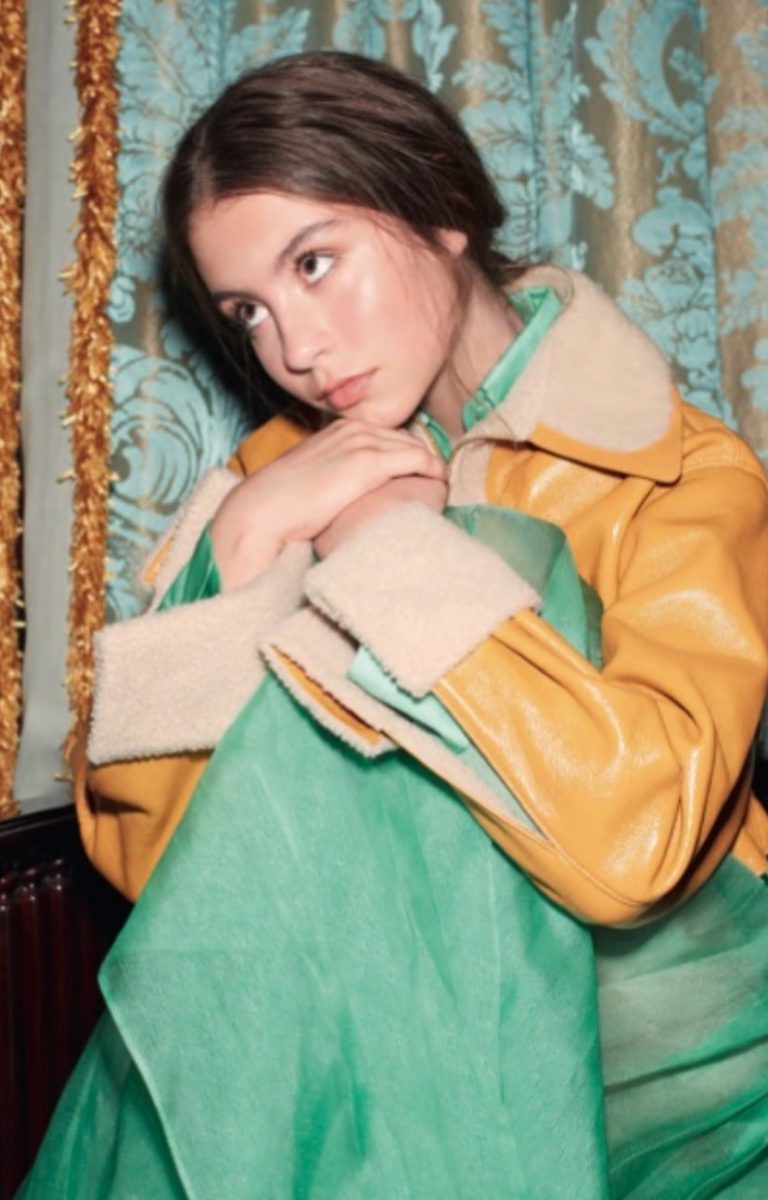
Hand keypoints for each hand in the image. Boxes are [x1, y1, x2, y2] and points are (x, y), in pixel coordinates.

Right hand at [210, 419, 446, 587]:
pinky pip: (416, 460)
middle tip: (437, 480)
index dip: (407, 453)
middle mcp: (354, 428)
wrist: (266, 509)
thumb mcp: (315, 475)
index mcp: (340, 428)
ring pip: (414, 448)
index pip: (388, 434)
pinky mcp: (369, 463)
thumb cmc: (285, 502)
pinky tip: (440, 484)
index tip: (420, 472)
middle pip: (405, 438)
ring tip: (441, 485)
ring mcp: (362, 443)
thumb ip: (336, 472)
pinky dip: (432, 470)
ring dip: (431, 466)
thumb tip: (348, 488)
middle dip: (423, 458)